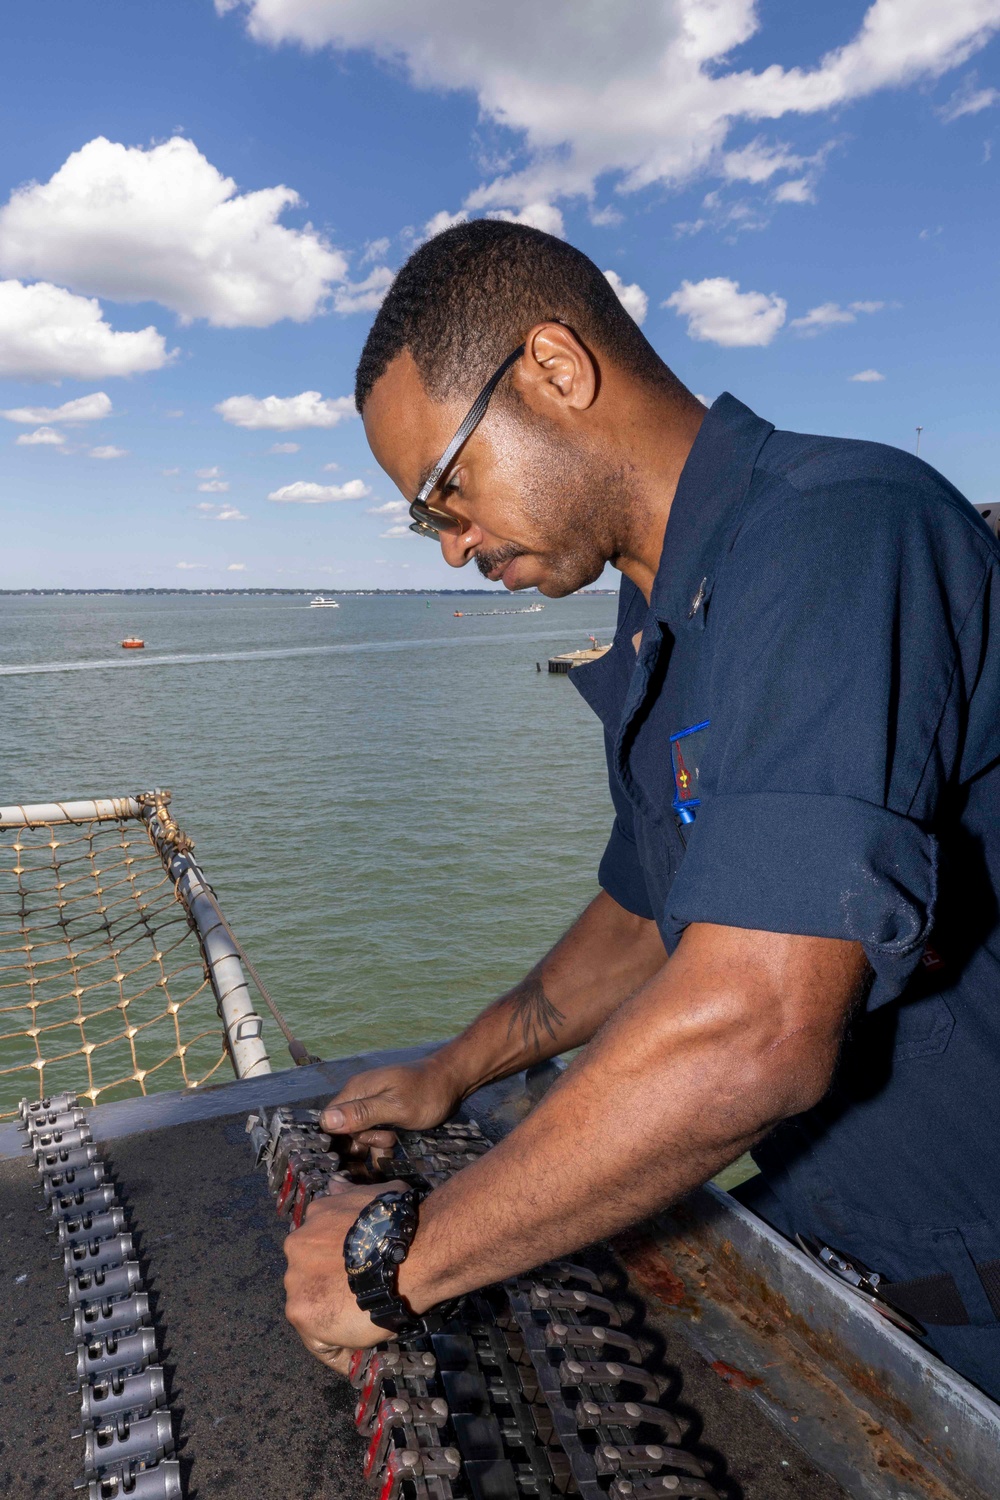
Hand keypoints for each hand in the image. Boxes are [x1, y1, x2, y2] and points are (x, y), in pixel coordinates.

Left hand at [283, 1179, 410, 1376]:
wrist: (411, 1254)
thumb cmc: (399, 1223)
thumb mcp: (374, 1193)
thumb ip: (350, 1194)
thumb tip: (338, 1185)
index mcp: (312, 1219)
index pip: (315, 1250)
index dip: (336, 1265)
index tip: (356, 1276)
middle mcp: (295, 1246)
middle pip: (309, 1277)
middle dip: (331, 1288)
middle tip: (362, 1299)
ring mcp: (295, 1280)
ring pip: (311, 1308)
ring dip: (332, 1318)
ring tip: (363, 1327)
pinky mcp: (302, 1312)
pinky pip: (319, 1341)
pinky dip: (338, 1349)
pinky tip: (358, 1351)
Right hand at [320, 1054, 463, 1153]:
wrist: (453, 1080)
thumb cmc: (427, 1092)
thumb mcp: (396, 1106)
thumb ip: (362, 1113)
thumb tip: (326, 1120)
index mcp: (357, 1090)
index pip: (330, 1120)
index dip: (340, 1139)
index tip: (362, 1149)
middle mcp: (360, 1097)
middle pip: (345, 1130)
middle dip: (363, 1143)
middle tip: (389, 1141)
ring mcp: (373, 1105)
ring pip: (360, 1135)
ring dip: (374, 1145)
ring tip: (395, 1144)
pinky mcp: (385, 1114)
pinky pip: (374, 1134)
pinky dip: (382, 1145)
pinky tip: (394, 1150)